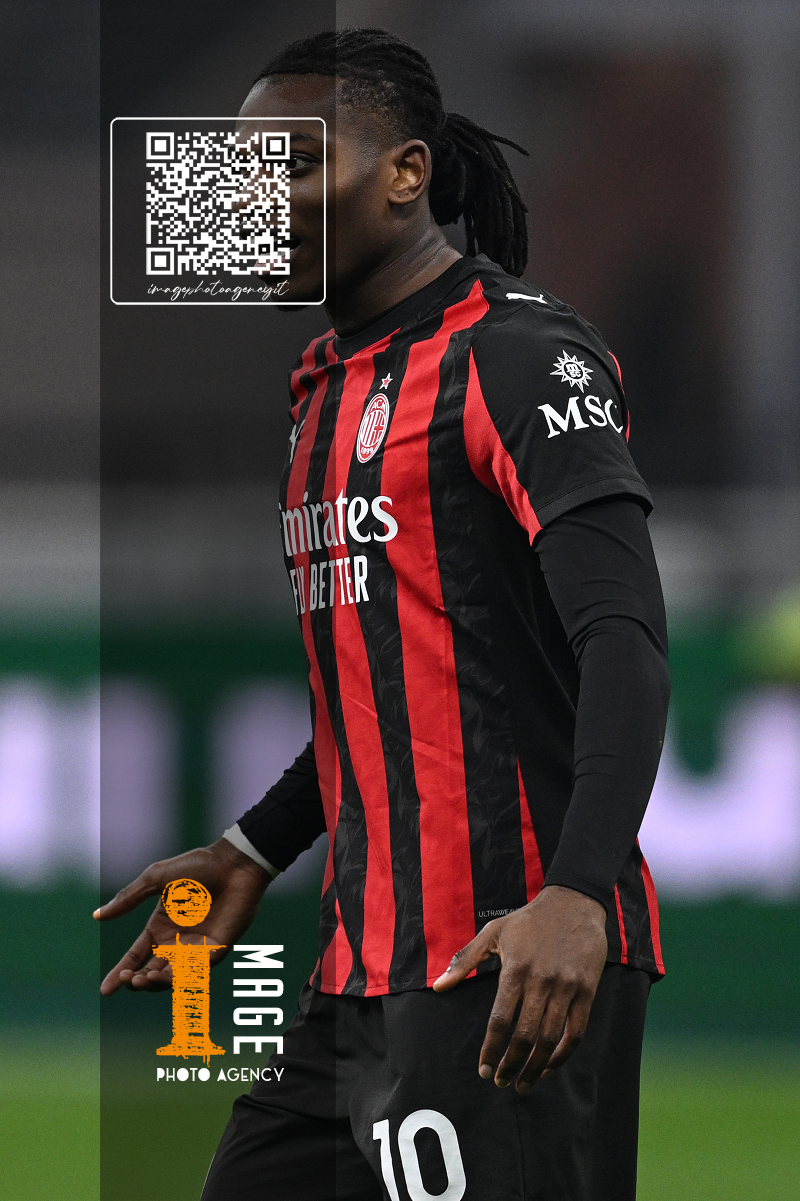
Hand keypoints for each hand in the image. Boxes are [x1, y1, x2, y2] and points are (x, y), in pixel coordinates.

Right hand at [94, 838, 271, 994]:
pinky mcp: (217, 950)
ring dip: (156, 983)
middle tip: (128, 979)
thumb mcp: (156, 878)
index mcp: (160, 928)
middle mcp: (176, 943)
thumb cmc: (198, 867)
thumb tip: (96, 915)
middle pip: (151, 972)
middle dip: (137, 981)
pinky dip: (182, 978)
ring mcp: (197, 948)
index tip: (104, 991)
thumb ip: (129, 898)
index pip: (135, 957)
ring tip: (144, 978)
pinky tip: (167, 975)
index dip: (120, 974)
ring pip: (172, 978)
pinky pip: (197, 971)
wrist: (234, 863)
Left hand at [432, 885, 606, 1091]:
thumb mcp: (493, 933)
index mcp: (516, 969)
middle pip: (525, 1036)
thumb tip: (438, 987)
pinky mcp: (587, 990)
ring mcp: (567, 987)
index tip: (482, 1069)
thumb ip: (464, 961)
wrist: (574, 903)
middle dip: (510, 1065)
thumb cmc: (528, 920)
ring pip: (550, 1039)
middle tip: (500, 1082)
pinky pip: (576, 1031)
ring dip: (535, 1067)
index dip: (490, 1049)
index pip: (500, 1020)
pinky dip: (563, 1054)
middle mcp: (541, 981)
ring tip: (523, 1084)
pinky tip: (549, 1066)